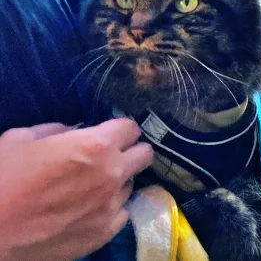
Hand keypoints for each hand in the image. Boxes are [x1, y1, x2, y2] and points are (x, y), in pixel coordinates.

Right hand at [0, 119, 152, 260]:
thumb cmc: (2, 178)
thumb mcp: (23, 138)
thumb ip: (58, 131)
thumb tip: (73, 132)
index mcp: (96, 146)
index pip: (131, 128)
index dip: (119, 129)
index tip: (108, 134)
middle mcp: (113, 175)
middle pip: (144, 155)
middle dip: (130, 152)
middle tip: (110, 156)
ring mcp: (111, 207)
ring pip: (131, 185)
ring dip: (118, 182)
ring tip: (91, 187)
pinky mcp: (104, 233)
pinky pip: (121, 214)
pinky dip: (110, 209)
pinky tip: (89, 209)